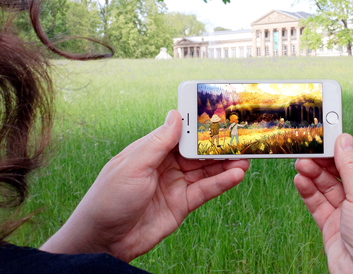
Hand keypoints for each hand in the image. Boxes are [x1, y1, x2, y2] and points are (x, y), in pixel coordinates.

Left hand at [41, 110, 248, 261]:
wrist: (104, 241)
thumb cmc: (109, 199)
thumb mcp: (133, 166)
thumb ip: (158, 142)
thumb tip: (176, 115)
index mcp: (150, 151)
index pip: (180, 132)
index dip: (199, 125)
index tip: (220, 115)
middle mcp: (165, 165)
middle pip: (197, 151)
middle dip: (218, 145)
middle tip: (240, 136)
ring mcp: (175, 184)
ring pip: (206, 170)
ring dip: (225, 163)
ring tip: (246, 156)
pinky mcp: (182, 204)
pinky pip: (206, 190)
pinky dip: (222, 182)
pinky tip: (237, 175)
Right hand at [294, 134, 352, 272]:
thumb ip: (351, 167)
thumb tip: (344, 139)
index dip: (340, 148)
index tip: (322, 136)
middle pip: (339, 172)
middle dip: (322, 162)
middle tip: (305, 151)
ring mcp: (348, 213)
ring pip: (326, 187)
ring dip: (313, 175)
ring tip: (300, 165)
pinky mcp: (332, 226)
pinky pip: (318, 203)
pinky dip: (308, 191)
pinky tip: (300, 181)